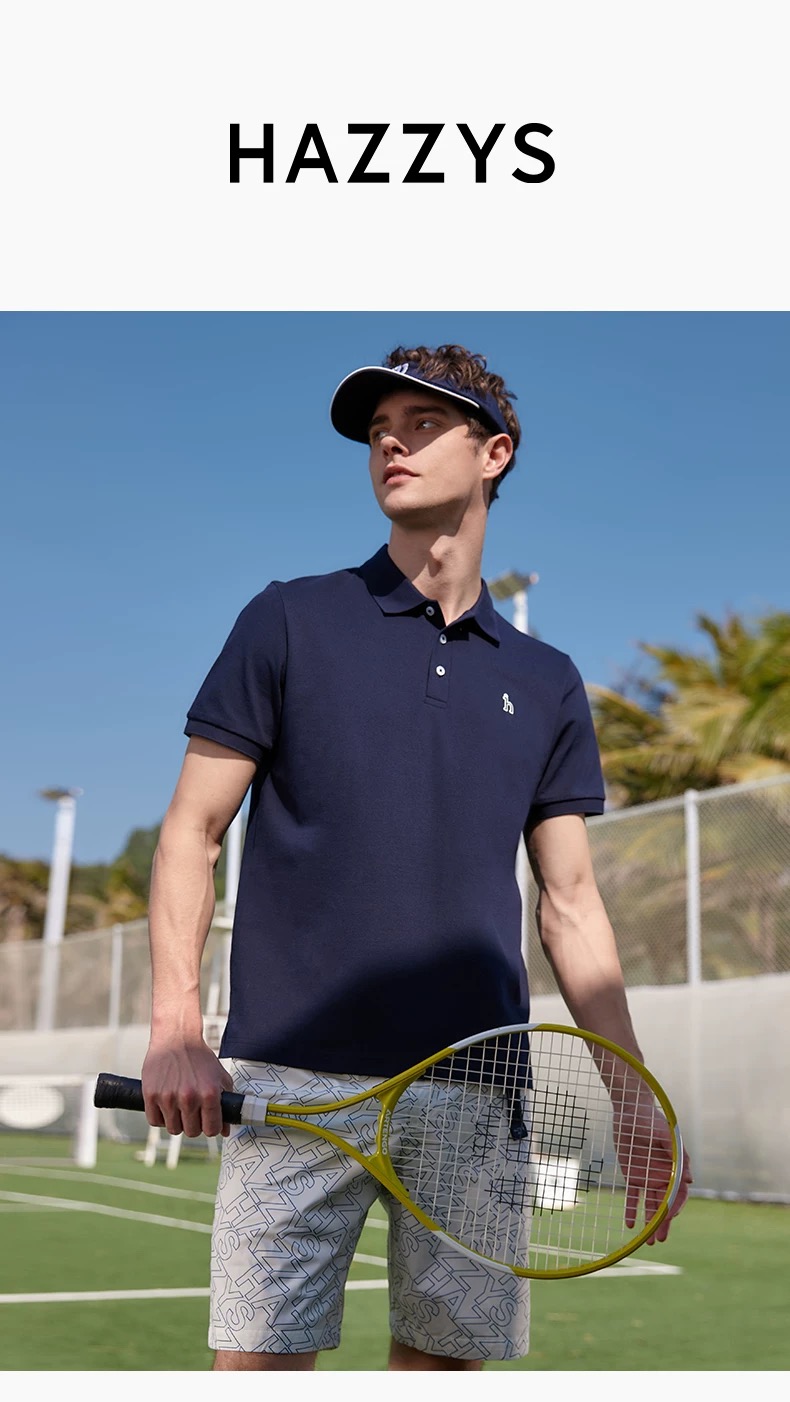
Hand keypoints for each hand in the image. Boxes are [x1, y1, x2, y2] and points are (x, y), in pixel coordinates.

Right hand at [141, 1037, 234, 1138]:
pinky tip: (166, 1105)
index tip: (207, 1122)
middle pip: (192, 1132)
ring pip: (173, 1129)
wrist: (177, 1037)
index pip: (211, 1130)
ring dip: (177, 1121)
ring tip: (179, 1106)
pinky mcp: (151, 1095)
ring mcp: (168, 1097)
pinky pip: (154, 1121)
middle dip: (194, 1124)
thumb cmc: (199, 1056)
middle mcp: (189, 1097)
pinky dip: (160, 1117)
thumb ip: (226, 1104)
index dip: (211, 1128)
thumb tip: (226, 1130)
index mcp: (209, 1093)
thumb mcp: (220, 1077)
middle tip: (192, 1112)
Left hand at [613, 1094, 692, 1244]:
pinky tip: (630, 1225)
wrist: (631, 1111)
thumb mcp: (666, 1135)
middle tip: (659, 1240)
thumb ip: (678, 1156)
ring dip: (650, 1222)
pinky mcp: (634, 1176)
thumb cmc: (652, 1120)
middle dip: (663, 1223)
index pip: (679, 1194)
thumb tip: (690, 1181)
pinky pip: (633, 1197)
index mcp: (676, 1168)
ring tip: (648, 1241)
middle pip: (666, 1204)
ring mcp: (649, 1177)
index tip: (669, 1218)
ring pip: (651, 1205)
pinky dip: (632, 1210)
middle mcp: (664, 1176)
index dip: (675, 1208)